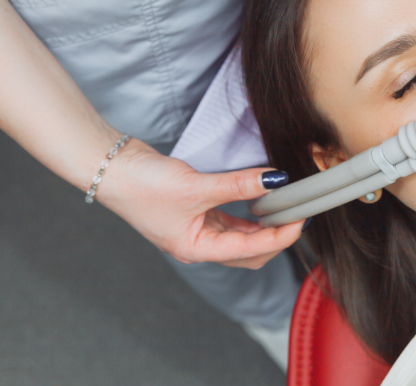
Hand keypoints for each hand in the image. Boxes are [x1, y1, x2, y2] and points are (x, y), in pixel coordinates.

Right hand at [99, 138, 302, 268]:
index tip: (300, 219)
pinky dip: (248, 212)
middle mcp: (199, 244)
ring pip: (241, 236)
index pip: (250, 250)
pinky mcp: (197, 212)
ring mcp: (197, 229)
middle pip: (249, 252)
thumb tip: (275, 180)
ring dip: (264, 224)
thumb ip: (238, 184)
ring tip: (285, 207)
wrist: (111, 167)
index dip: (279, 237)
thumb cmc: (143, 185)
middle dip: (275, 237)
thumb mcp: (197, 186)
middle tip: (297, 214)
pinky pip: (231, 219)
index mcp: (196, 249)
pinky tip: (262, 200)